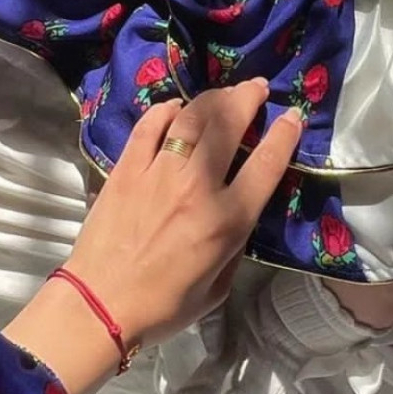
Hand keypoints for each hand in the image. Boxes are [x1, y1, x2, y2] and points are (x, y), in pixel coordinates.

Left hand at [3, 80, 303, 393]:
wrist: (100, 305)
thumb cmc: (164, 306)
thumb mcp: (219, 286)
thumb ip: (235, 244)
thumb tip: (238, 210)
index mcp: (226, 220)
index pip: (266, 164)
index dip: (283, 135)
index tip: (292, 116)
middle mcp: (197, 187)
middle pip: (229, 125)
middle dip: (248, 98)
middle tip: (258, 87)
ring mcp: (158, 172)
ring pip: (191, 118)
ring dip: (213, 98)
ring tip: (225, 93)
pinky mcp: (127, 168)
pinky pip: (150, 126)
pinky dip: (167, 110)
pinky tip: (177, 107)